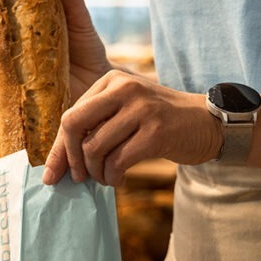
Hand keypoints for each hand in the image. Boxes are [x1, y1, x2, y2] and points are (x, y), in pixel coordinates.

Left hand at [42, 71, 222, 185]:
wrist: (207, 123)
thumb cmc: (158, 123)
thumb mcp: (124, 113)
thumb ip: (93, 129)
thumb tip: (53, 167)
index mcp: (111, 80)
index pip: (70, 115)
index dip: (59, 149)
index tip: (55, 174)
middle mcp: (125, 88)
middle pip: (73, 125)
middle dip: (71, 158)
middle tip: (81, 177)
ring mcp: (141, 109)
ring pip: (95, 147)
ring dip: (97, 173)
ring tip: (107, 178)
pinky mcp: (156, 132)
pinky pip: (117, 161)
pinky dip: (113, 177)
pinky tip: (119, 179)